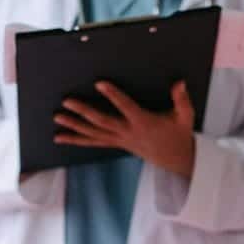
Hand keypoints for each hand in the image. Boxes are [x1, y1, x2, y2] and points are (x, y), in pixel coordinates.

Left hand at [54, 81, 195, 177]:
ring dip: (74, 126)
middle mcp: (128, 133)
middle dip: (84, 112)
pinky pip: (93, 142)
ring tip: (58, 118)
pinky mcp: (116, 143)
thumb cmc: (179, 134)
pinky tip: (60, 137)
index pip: (126, 108)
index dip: (114, 95)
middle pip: (102, 122)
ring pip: (94, 133)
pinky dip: (76, 140)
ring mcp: (120, 140)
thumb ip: (181, 100)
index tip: (100, 83)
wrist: (176, 159)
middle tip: (68, 101)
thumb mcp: (185, 116)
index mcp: (143, 122)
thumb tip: (179, 83)